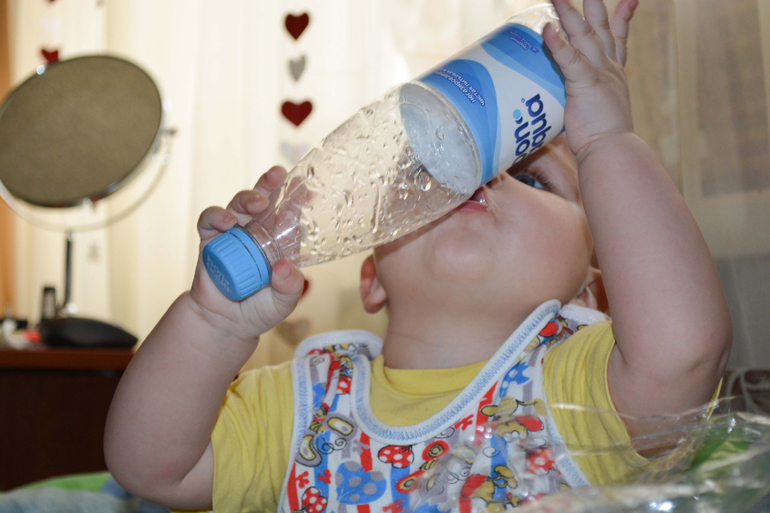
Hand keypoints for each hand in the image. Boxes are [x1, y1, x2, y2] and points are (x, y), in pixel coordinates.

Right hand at [189, 166, 305, 342]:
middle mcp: (257, 233)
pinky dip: (217, 216)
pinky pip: (210, 220)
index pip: (289, 216)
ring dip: (248, 198)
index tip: (307, 187)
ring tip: (258, 204)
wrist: (224, 324)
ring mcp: (233, 233)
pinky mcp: (210, 239)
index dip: (297, 199)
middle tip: (279, 173)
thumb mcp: (283, 302)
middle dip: (271, 184)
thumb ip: (289, 287)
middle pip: (264, 200)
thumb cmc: (258, 310)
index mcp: (278, 243)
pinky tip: (227, 222)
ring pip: (239, 204)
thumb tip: (284, 267)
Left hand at [543, 0, 638, 162]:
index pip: (618, 38)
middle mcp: (608, 67)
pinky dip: (558, 44)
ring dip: (568, 12)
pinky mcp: (584, 84)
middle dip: (594, 3)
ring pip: (582, 35)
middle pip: (600, 26)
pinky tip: (547, 29)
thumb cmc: (603, 138)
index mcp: (614, 73)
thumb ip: (589, 100)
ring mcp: (598, 73)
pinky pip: (569, 59)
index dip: (622, 16)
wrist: (612, 149)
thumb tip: (579, 107)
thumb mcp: (599, 110)